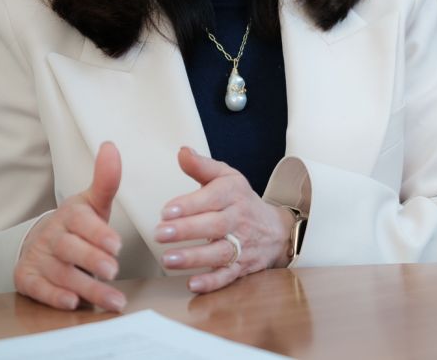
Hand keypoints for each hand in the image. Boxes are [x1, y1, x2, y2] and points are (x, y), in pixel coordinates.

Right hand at [14, 141, 125, 311]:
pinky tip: (72, 303)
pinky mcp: (28, 279)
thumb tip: (110, 146)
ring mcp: (39, 258)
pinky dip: (55, 297)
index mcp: (70, 214)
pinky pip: (39, 289)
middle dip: (92, 259)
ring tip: (113, 301)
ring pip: (61, 273)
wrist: (40, 243)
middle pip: (70, 248)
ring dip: (87, 288)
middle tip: (114, 270)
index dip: (98, 233)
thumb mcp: (93, 203)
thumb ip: (106, 181)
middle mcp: (52, 236)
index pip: (81, 221)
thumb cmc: (77, 226)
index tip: (116, 245)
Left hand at [154, 146, 294, 293]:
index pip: (212, 198)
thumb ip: (202, 167)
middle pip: (214, 226)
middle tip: (160, 233)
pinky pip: (228, 277)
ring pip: (219, 253)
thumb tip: (182, 152)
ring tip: (168, 259)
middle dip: (186, 231)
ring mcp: (242, 245)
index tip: (166, 210)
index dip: (189, 205)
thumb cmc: (241, 201)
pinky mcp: (242, 267)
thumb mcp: (227, 178)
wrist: (276, 230)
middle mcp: (239, 220)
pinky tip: (192, 284)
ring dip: (194, 258)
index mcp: (233, 194)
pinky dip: (211, 283)